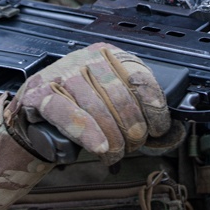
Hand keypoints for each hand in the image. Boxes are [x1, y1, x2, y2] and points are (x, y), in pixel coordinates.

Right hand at [5, 43, 176, 164]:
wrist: (34, 116)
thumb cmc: (79, 110)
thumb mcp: (112, 103)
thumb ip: (140, 115)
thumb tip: (175, 134)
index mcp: (108, 55)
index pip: (140, 76)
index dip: (154, 107)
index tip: (158, 129)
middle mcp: (86, 59)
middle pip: (121, 97)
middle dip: (131, 130)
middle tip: (131, 148)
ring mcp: (62, 73)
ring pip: (98, 109)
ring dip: (111, 140)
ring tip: (113, 154)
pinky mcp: (40, 93)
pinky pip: (69, 114)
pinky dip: (87, 133)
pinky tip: (98, 147)